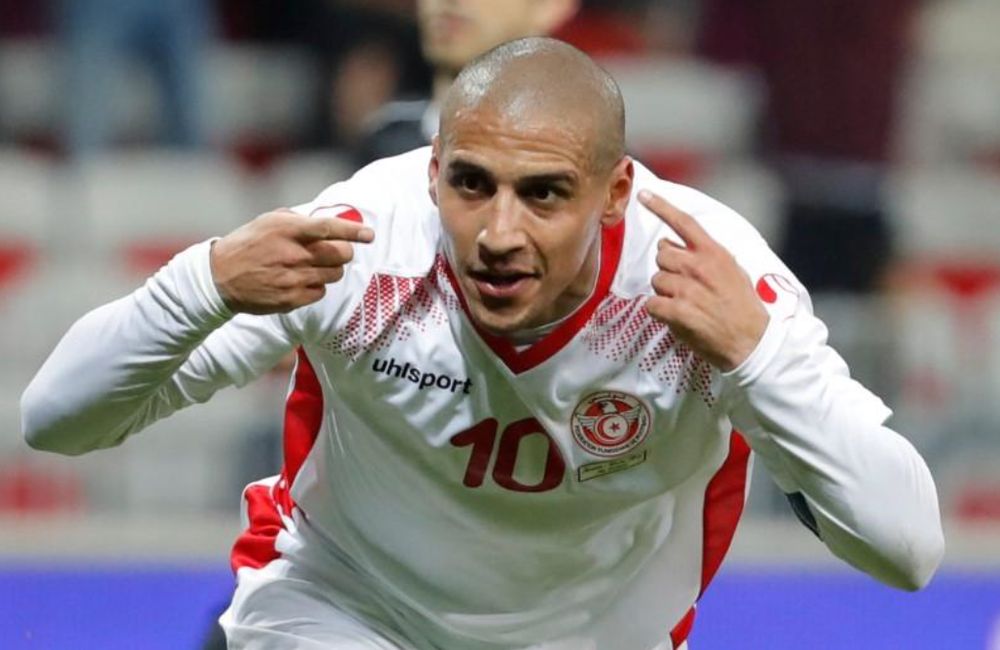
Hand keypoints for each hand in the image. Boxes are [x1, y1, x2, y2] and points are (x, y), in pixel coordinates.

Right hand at [210, 208, 373, 314]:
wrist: (220, 278)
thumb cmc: (248, 244)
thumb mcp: (269, 221)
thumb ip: (300, 220)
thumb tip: (330, 222)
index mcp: (288, 230)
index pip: (329, 228)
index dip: (353, 231)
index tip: (369, 235)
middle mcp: (293, 254)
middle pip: (341, 255)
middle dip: (342, 252)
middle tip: (333, 252)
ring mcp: (293, 278)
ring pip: (335, 275)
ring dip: (330, 270)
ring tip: (311, 267)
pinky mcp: (292, 299)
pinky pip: (321, 292)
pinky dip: (316, 287)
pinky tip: (299, 281)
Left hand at [639, 190, 767, 371]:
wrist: (753, 342)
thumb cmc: (743, 308)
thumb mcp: (732, 271)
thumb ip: (704, 255)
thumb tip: (671, 244)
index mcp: (715, 253)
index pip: (684, 223)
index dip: (661, 207)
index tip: (643, 194)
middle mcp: (700, 267)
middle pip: (662, 256)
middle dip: (668, 270)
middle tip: (685, 287)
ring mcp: (688, 289)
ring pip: (656, 281)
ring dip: (665, 293)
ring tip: (686, 305)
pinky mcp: (678, 311)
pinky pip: (652, 304)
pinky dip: (659, 312)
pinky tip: (676, 317)